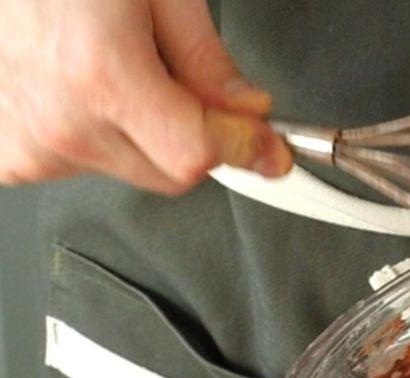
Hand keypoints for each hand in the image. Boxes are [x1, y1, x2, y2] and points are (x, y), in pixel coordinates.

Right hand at [0, 0, 290, 193]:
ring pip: (129, 170)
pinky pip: (80, 165)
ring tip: (106, 66)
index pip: (197, 155)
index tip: (270, 147)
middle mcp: (61, 122)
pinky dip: (94, 133)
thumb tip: (248, 111)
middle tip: (174, 78)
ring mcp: (28, 145)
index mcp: (100, 76)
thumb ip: (205, 57)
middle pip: (170, 173)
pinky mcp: (8, 156)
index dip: (244, 146)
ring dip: (139, 134)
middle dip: (193, 136)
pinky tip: (76, 86)